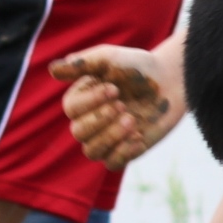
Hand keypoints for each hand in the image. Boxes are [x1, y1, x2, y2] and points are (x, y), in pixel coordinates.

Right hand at [51, 46, 180, 169]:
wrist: (170, 81)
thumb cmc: (137, 67)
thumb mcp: (110, 59)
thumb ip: (83, 63)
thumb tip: (52, 70)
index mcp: (81, 99)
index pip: (71, 109)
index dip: (91, 102)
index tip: (115, 89)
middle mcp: (89, 120)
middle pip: (79, 132)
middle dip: (101, 120)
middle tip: (124, 105)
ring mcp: (106, 138)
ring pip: (92, 151)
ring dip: (111, 137)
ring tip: (132, 120)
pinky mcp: (124, 151)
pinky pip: (112, 163)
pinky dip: (124, 152)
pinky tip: (140, 137)